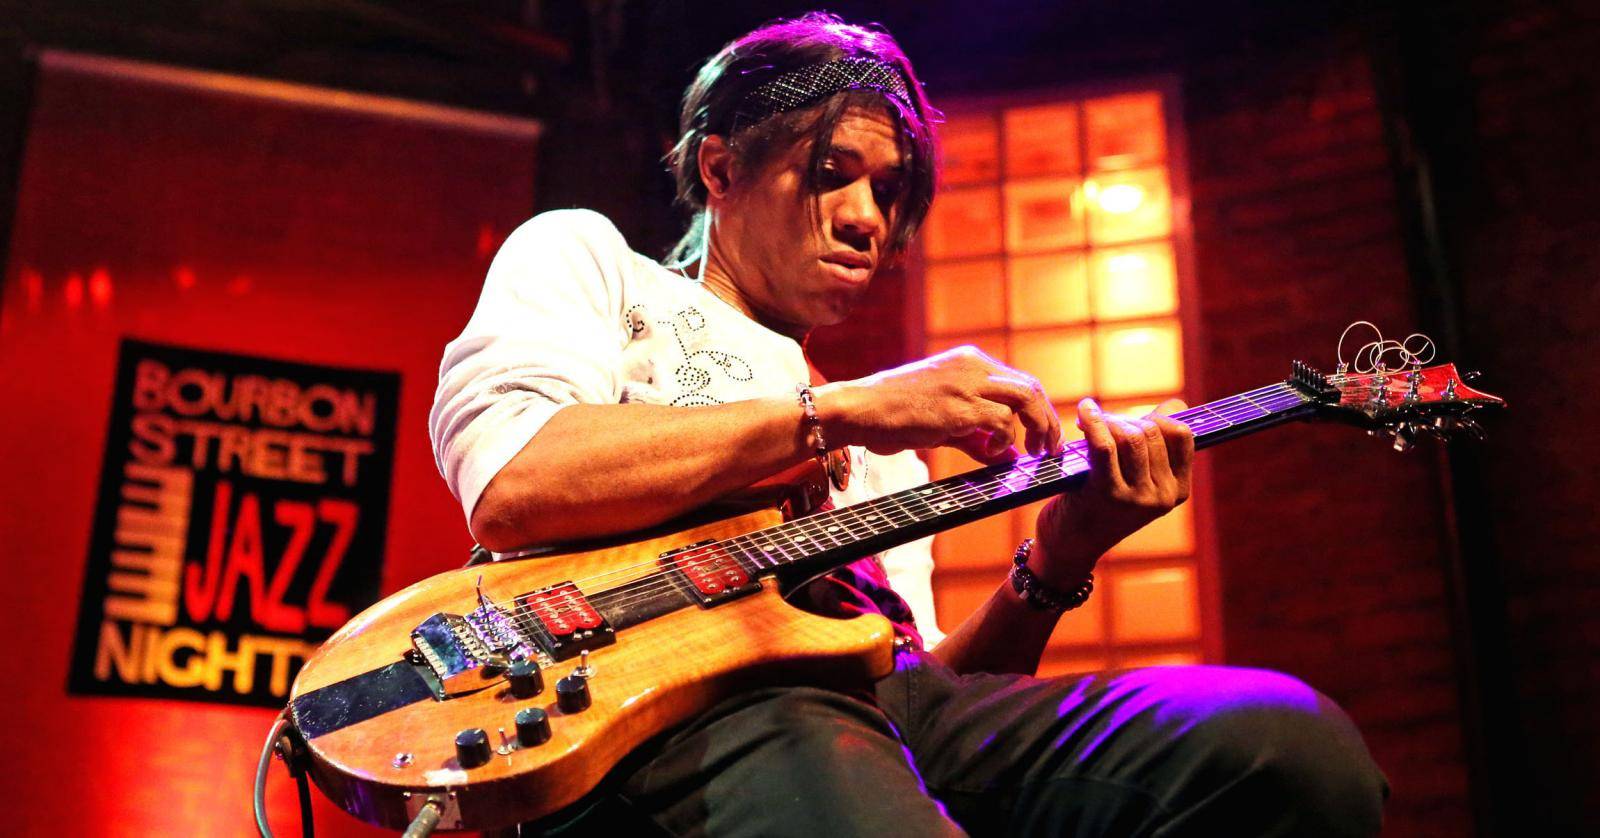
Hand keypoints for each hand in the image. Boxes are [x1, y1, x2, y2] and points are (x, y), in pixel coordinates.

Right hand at [814, 346, 1062, 463]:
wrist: (860, 408)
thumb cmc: (895, 415)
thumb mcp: (944, 423)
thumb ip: (978, 437)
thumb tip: (1010, 456)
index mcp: (969, 361)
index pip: (1019, 381)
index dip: (1039, 410)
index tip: (1045, 435)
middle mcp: (972, 365)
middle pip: (1031, 387)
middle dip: (1048, 420)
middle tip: (1050, 449)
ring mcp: (966, 383)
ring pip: (1025, 399)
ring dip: (1039, 427)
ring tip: (1035, 452)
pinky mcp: (959, 406)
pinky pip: (1001, 421)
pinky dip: (1005, 439)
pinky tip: (994, 452)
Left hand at [1030, 398, 1193, 586]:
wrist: (1070, 546)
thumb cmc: (1101, 504)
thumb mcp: (1137, 478)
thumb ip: (1156, 445)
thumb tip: (1175, 405)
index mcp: (1178, 491)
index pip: (1183, 434)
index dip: (1158, 416)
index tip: (1133, 418)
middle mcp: (1163, 496)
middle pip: (1152, 431)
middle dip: (1123, 418)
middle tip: (1100, 421)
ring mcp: (1138, 497)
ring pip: (1130, 436)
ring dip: (1107, 421)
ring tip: (1088, 422)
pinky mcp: (1108, 494)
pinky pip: (1105, 445)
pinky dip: (1093, 421)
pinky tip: (1083, 412)